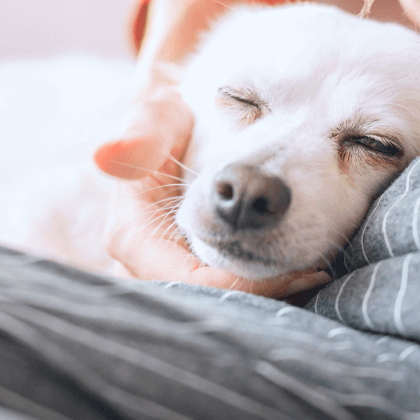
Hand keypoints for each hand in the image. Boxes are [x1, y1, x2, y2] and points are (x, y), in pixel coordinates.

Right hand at [93, 78, 331, 297]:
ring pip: (215, 302)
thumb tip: (108, 156)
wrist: (174, 121)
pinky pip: (224, 290)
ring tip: (311, 274)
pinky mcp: (190, 267)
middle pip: (203, 302)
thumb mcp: (158, 117)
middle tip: (311, 275)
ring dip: (263, 294)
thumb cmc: (168, 118)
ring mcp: (167, 269)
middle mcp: (145, 263)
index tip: (294, 271)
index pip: (188, 283)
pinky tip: (300, 268)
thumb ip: (143, 135)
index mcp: (131, 236)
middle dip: (257, 296)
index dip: (240, 286)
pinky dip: (261, 284)